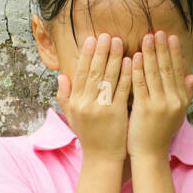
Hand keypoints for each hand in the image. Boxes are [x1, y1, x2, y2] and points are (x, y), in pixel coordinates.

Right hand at [55, 33, 131, 164]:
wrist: (101, 158)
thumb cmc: (88, 135)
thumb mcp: (72, 116)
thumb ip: (65, 96)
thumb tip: (61, 76)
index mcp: (75, 102)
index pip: (80, 73)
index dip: (87, 55)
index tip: (92, 39)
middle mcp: (86, 104)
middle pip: (94, 72)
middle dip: (101, 52)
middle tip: (107, 35)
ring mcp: (102, 109)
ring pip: (108, 78)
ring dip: (114, 58)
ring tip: (120, 42)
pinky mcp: (117, 113)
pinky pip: (122, 90)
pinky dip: (126, 74)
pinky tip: (131, 61)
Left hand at [126, 30, 192, 160]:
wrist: (150, 155)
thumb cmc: (160, 133)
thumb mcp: (178, 113)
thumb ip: (185, 93)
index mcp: (182, 99)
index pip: (178, 71)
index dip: (175, 52)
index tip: (170, 36)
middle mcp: (174, 101)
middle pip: (167, 69)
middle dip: (162, 48)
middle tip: (157, 31)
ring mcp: (160, 105)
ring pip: (154, 74)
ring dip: (150, 54)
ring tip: (146, 38)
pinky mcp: (145, 109)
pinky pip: (140, 85)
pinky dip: (137, 70)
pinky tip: (133, 57)